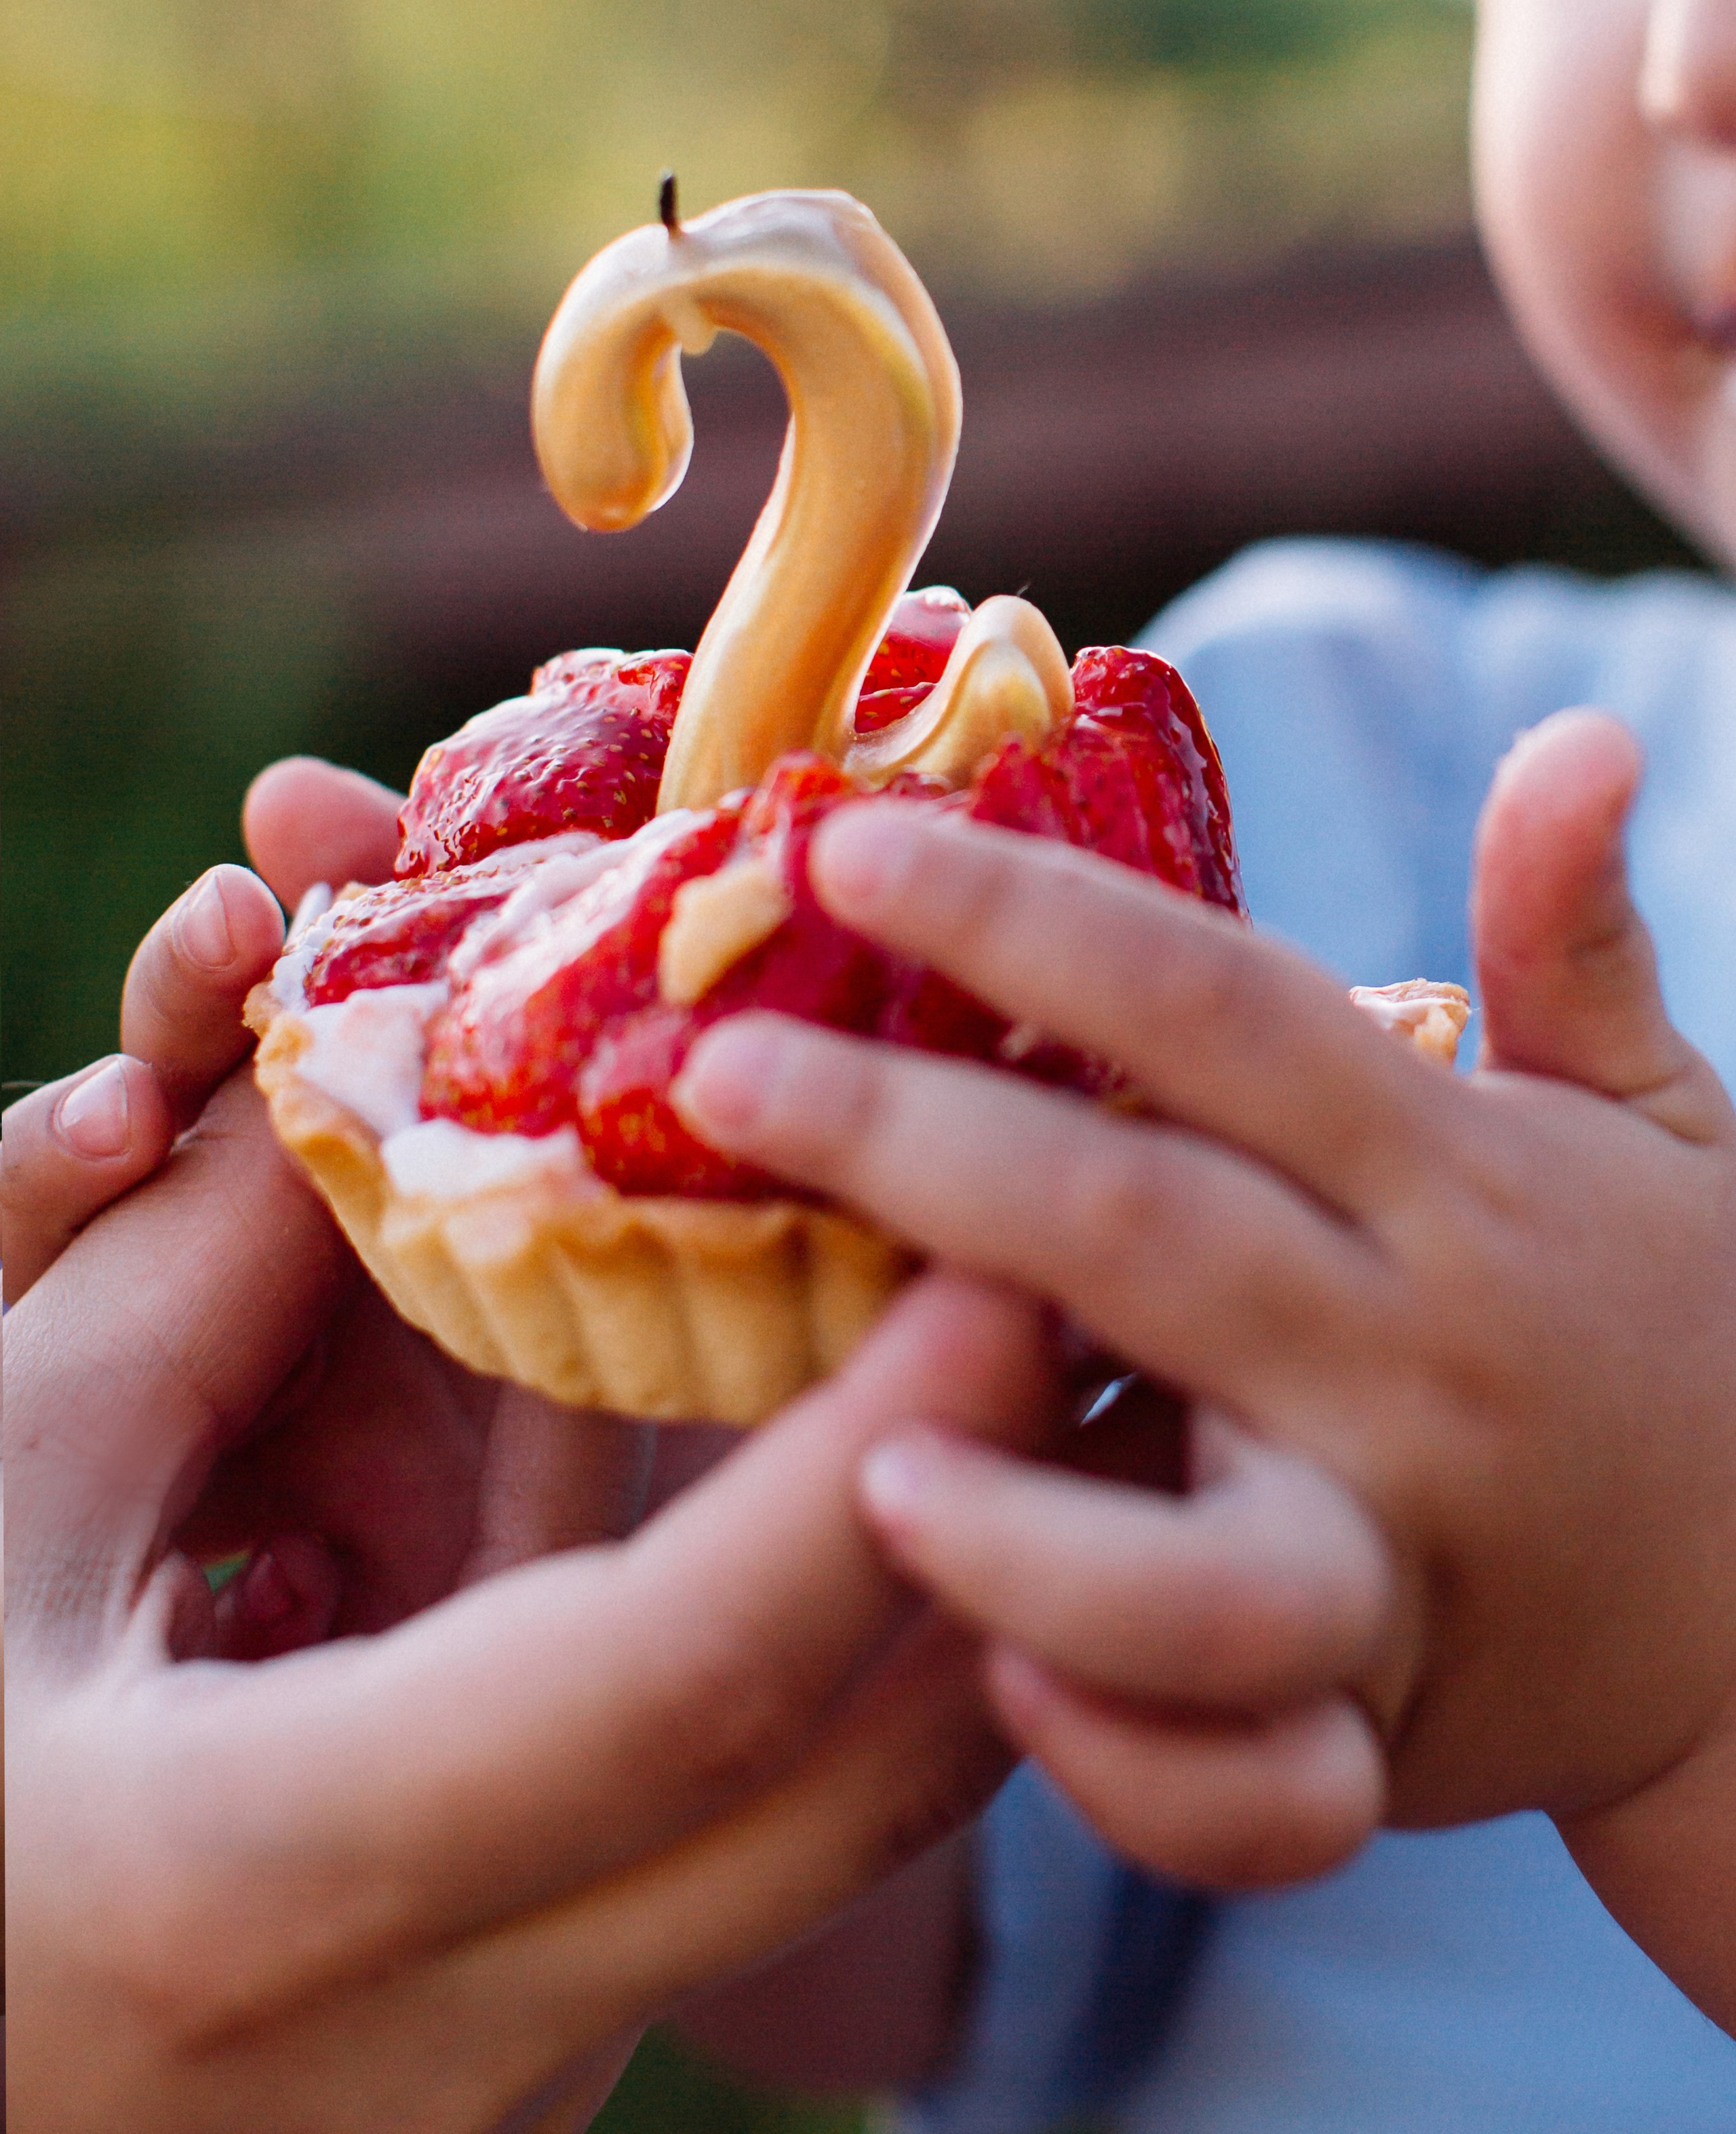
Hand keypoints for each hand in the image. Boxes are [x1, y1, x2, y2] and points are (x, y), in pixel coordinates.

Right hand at [8, 760, 1069, 2130]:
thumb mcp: (1, 1476)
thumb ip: (197, 1269)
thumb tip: (402, 1040)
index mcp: (264, 1874)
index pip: (678, 1674)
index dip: (873, 1459)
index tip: (1010, 1266)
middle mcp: (440, 2036)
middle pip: (843, 1787)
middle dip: (1013, 1526)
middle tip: (1114, 1299)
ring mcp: (508, 2080)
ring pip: (832, 1841)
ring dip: (974, 1597)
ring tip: (1078, 1380)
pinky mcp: (533, 2055)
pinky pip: (755, 1855)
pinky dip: (853, 1673)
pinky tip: (900, 1499)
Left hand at [672, 710, 1735, 2024]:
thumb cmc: (1674, 1322)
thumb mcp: (1656, 1117)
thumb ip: (1577, 941)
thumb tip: (1584, 737)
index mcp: (1450, 1176)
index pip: (1218, 1011)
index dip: (1030, 918)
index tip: (841, 844)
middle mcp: (1413, 1357)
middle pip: (1142, 1235)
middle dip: (913, 1145)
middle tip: (713, 1073)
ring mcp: (1398, 1555)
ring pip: (1207, 1571)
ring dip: (1025, 1524)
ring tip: (853, 1462)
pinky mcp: (1380, 1722)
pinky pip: (1255, 1781)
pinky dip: (1127, 1757)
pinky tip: (991, 1686)